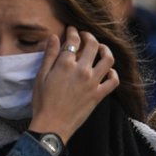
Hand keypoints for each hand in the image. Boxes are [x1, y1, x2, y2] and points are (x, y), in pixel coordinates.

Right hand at [28, 27, 118, 142]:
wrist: (52, 125)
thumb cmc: (42, 102)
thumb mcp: (41, 76)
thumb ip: (49, 55)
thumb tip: (54, 37)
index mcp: (65, 64)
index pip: (74, 40)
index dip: (73, 32)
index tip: (72, 30)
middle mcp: (82, 70)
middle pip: (93, 45)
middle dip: (90, 36)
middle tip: (86, 36)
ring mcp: (93, 83)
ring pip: (108, 59)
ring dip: (106, 50)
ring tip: (101, 48)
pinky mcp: (99, 95)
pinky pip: (114, 81)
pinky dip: (113, 73)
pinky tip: (108, 71)